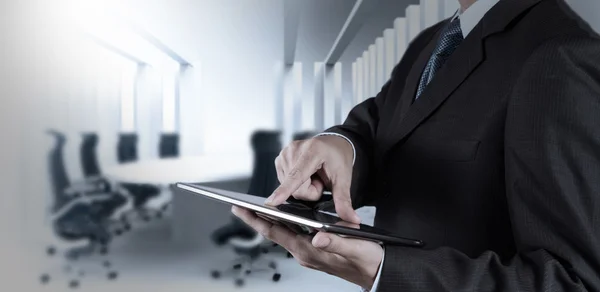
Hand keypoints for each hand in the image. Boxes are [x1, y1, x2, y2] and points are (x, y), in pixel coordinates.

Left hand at [232, 206, 382, 288]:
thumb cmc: (368, 261)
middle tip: (238, 206)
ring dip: (268, 221)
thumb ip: (336, 243)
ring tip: (255, 209)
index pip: (276, 233)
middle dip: (256, 219)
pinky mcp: (315, 251)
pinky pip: (292, 236)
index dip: (257, 220)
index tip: (241, 210)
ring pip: (282, 234)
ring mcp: (309, 253)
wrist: (378, 273)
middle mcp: (305, 253)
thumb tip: (317, 238)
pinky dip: (283, 224)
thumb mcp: (355, 248)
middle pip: (274, 233)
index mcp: (310, 252)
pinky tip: (282, 216)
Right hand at [267, 135, 359, 222]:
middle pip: (295, 188)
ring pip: (288, 187)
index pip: (296, 176)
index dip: (284, 190)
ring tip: (312, 175)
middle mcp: (294, 149)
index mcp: (312, 151)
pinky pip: (284, 182)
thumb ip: (344, 200)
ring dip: (302, 187)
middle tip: (319, 180)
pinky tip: (304, 174)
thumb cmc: (338, 159)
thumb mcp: (344, 180)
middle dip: (309, 191)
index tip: (271, 202)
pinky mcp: (279, 158)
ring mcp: (285, 153)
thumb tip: (353, 220)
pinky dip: (295, 183)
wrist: (333, 145)